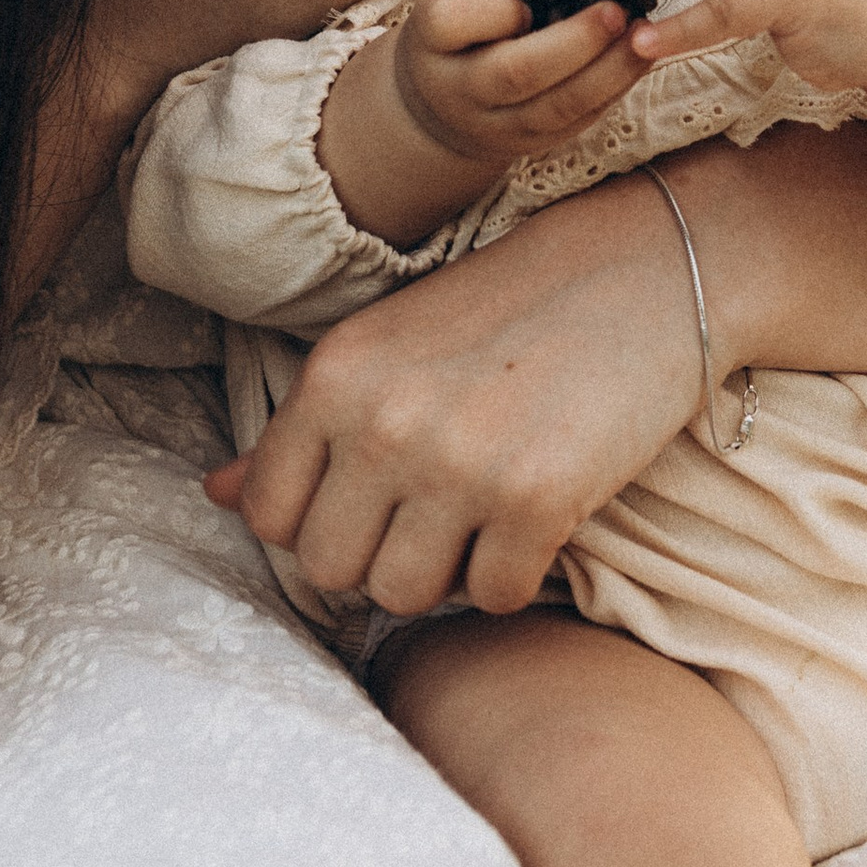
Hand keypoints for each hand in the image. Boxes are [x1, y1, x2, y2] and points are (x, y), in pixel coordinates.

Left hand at [206, 168, 716, 613]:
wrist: (650, 269)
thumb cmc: (515, 307)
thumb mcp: (390, 347)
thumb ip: (304, 429)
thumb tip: (216, 495)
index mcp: (335, 376)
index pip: (269, 515)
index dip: (319, 524)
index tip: (372, 504)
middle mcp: (383, 421)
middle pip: (331, 569)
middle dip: (380, 557)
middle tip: (437, 513)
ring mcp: (459, 464)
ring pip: (405, 595)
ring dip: (446, 573)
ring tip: (485, 513)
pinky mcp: (537, 499)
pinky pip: (495, 597)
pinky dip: (516, 574)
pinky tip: (538, 518)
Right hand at [312, 0, 652, 245]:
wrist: (444, 91)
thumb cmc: (473, 5)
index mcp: (434, 28)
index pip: (451, 20)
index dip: (494, 10)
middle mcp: (457, 83)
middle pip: (513, 73)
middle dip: (571, 44)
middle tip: (619, 10)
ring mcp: (495, 122)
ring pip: (552, 108)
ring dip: (606, 73)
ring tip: (645, 35)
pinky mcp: (532, 145)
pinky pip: (577, 124)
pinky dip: (613, 91)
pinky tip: (642, 57)